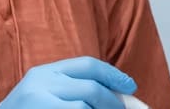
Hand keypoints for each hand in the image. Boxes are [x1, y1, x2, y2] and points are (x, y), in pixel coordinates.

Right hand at [0, 56, 136, 108]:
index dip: (113, 74)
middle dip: (113, 102)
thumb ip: (72, 88)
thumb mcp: (44, 94)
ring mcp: (40, 102)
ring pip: (85, 107)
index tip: (130, 86)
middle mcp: (41, 84)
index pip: (87, 65)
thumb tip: (117, 93)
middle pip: (91, 88)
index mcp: (43, 73)